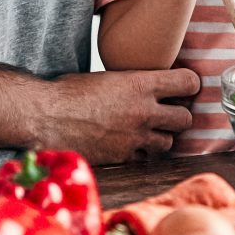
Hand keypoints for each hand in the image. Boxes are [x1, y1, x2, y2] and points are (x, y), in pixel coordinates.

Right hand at [37, 68, 200, 163]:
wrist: (44, 117)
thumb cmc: (69, 92)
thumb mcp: (107, 76)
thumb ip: (133, 83)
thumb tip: (148, 85)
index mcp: (141, 84)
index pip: (189, 82)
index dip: (190, 84)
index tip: (184, 86)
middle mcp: (144, 111)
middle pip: (186, 118)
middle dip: (179, 116)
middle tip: (168, 112)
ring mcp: (135, 138)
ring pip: (169, 142)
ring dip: (161, 137)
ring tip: (147, 130)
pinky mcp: (123, 157)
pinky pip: (144, 158)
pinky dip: (141, 153)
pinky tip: (128, 144)